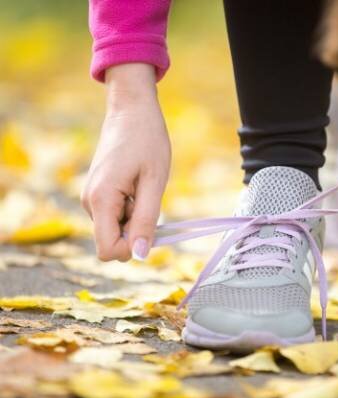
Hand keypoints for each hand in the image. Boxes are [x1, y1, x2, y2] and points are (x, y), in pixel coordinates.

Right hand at [81, 64, 170, 260]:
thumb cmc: (147, 140)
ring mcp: (91, 197)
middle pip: (113, 240)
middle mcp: (89, 202)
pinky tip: (138, 184)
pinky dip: (131, 207)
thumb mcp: (154, 182)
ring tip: (144, 185)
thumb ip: (147, 220)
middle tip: (150, 198)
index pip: (107, 250)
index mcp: (101, 200)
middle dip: (136, 230)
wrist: (132, 110)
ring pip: (116, 227)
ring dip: (136, 216)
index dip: (132, 248)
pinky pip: (116, 214)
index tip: (152, 227)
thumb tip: (141, 255)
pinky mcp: (97, 192)